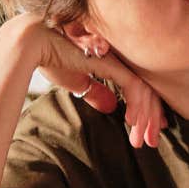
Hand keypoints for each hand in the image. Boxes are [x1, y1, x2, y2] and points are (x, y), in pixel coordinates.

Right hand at [14, 14, 166, 147]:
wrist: (36, 45)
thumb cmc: (53, 58)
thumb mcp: (78, 81)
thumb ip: (96, 92)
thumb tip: (111, 106)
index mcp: (115, 63)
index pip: (140, 87)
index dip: (148, 109)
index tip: (148, 130)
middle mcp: (122, 59)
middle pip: (148, 90)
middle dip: (152, 118)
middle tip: (151, 142)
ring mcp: (119, 59)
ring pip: (145, 90)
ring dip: (146, 117)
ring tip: (141, 139)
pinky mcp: (113, 63)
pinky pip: (134, 86)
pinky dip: (137, 106)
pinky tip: (132, 122)